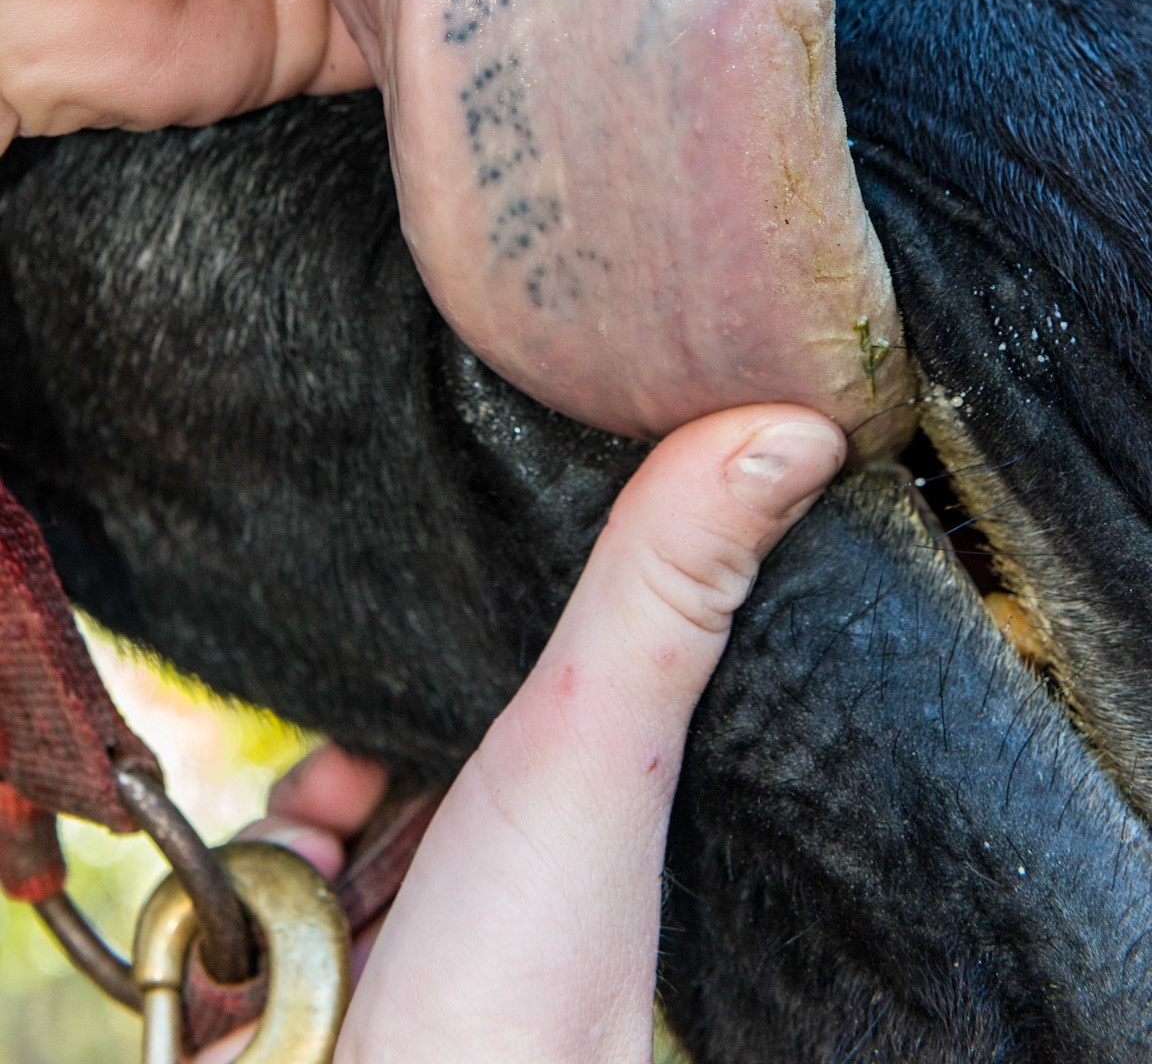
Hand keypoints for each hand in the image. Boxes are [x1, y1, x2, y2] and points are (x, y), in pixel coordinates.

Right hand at [195, 404, 844, 1063]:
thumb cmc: (513, 998)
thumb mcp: (590, 756)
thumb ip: (666, 591)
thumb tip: (794, 420)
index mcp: (610, 825)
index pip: (586, 678)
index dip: (534, 622)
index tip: (494, 578)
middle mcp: (531, 883)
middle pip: (446, 736)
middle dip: (383, 723)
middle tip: (375, 753)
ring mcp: (432, 941)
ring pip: (350, 807)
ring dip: (307, 813)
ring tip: (322, 854)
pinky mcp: (332, 984)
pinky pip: (276, 886)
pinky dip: (252, 886)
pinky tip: (261, 924)